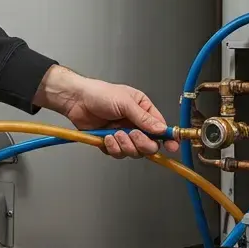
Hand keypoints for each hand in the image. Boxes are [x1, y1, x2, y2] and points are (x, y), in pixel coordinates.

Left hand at [34, 66, 178, 158]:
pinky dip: (113, 148)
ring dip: (125, 145)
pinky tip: (107, 137)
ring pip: (134, 152)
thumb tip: (161, 129)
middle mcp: (135, 123)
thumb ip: (143, 118)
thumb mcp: (125, 102)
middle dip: (141, 143)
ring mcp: (123, 134)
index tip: (172, 145)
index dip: (167, 138)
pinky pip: (118, 154)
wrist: (76, 100)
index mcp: (143, 110)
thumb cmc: (99, 93)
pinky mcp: (110, 143)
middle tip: (132, 134)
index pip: (160, 127)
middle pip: (149, 144)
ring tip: (115, 133)